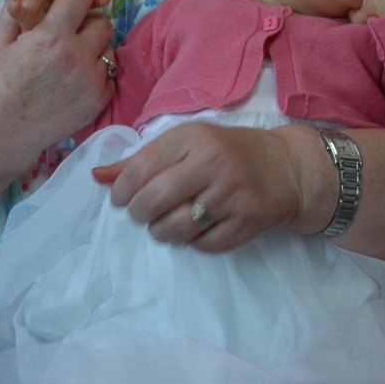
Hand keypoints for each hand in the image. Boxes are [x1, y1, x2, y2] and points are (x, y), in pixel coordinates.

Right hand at [0, 0, 115, 161]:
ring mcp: (91, 80)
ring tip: (71, 59)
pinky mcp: (98, 101)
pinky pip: (109, 75)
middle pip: (103, 20)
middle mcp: (77, 55)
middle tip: (71, 31)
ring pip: (108, 48)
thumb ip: (17, 10)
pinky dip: (96, 73)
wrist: (0, 134)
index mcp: (51, 35)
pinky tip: (74, 80)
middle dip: (88, 21)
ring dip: (93, 48)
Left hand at [90, 121, 321, 251]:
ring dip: (161, 232)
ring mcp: (232, 195)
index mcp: (193, 138)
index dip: (121, 190)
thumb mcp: (186, 143)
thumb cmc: (227, 152)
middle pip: (153, 201)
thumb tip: (97, 176)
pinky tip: (194, 231)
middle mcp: (213, 164)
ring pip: (176, 227)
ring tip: (164, 225)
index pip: (140, 168)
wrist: (288, 167)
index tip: (121, 198)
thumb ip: (141, 160)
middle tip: (141, 214)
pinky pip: (204, 245)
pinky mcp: (248, 222)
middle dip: (138, 214)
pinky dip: (192, 243)